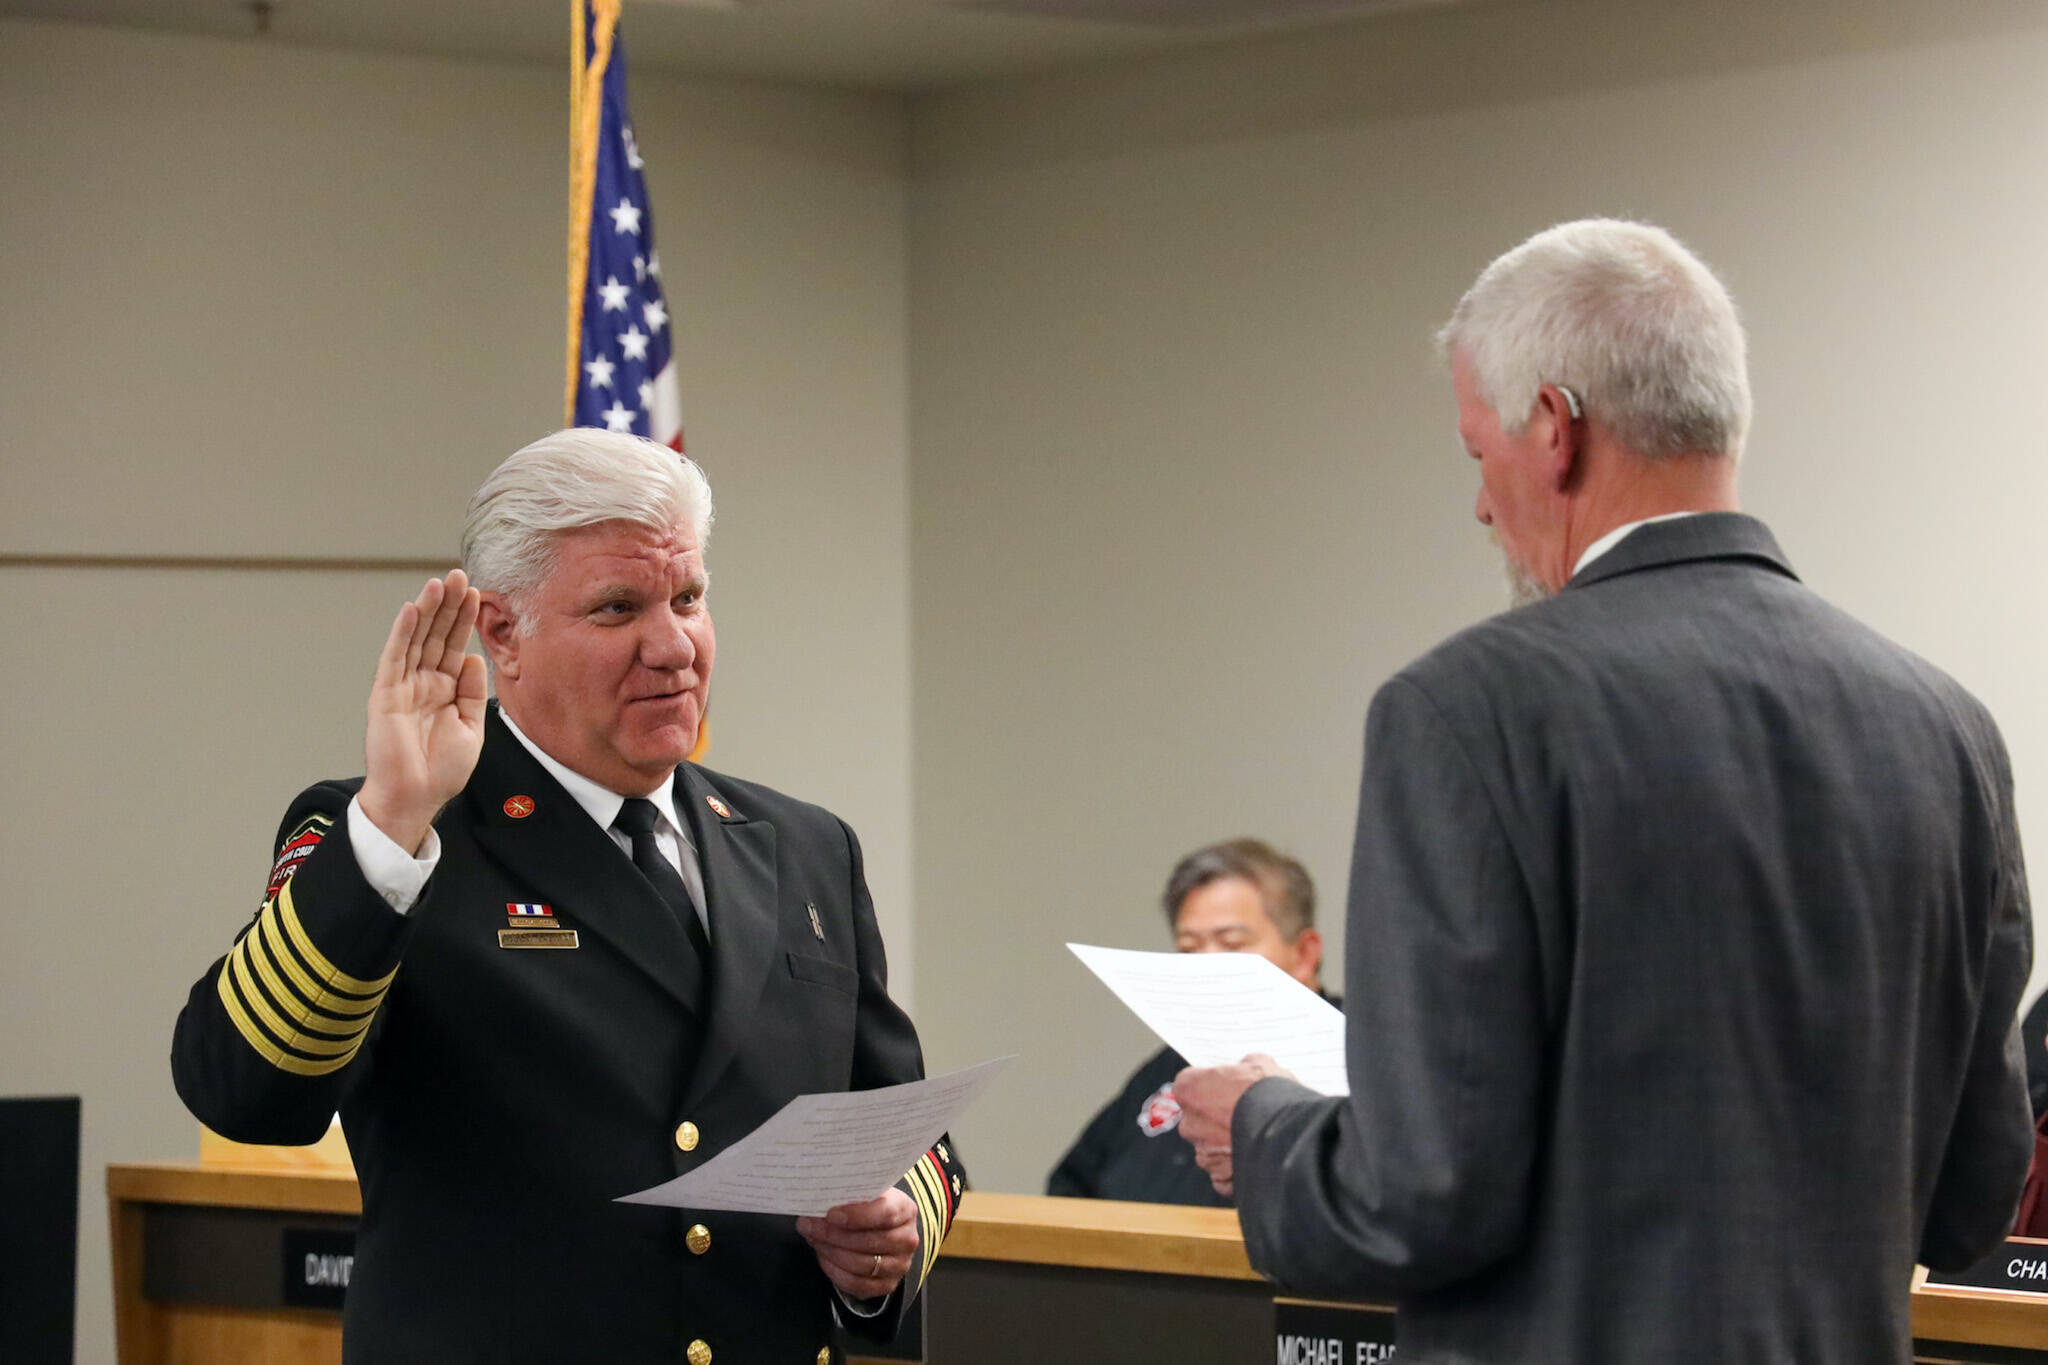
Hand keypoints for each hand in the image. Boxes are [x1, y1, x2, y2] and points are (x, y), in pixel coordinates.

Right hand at [357, 572, 486, 853]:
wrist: (416, 798)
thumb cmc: (441, 770)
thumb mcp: (470, 728)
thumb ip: (470, 692)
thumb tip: (472, 657)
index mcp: (443, 690)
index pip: (454, 646)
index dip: (464, 620)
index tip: (476, 593)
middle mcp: (422, 683)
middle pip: (436, 635)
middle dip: (448, 606)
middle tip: (459, 575)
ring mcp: (403, 686)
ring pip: (416, 640)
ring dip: (427, 610)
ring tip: (440, 582)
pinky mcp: (386, 695)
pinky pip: (395, 659)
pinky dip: (402, 634)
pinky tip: (411, 610)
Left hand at [796, 1189, 918, 1301]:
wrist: (883, 1229)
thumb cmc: (869, 1207)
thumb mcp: (867, 1194)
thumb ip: (850, 1195)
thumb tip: (818, 1199)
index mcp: (906, 1209)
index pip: (885, 1214)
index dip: (856, 1216)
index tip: (830, 1214)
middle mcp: (908, 1239)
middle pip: (869, 1241)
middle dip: (833, 1235)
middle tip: (808, 1226)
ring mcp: (900, 1265)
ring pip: (862, 1265)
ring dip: (831, 1252)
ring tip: (813, 1239)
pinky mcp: (888, 1285)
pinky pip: (858, 1284)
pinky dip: (836, 1272)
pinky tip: (823, 1257)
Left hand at [1174, 1053, 1295, 1198]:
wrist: (1289, 1135)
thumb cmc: (1269, 1095)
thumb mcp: (1260, 1063)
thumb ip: (1244, 1067)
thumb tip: (1247, 1068)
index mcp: (1189, 1089)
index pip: (1191, 1084)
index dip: (1212, 1085)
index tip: (1228, 1086)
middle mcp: (1189, 1123)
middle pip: (1198, 1118)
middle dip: (1217, 1116)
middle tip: (1245, 1112)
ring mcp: (1204, 1154)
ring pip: (1210, 1148)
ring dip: (1227, 1144)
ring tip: (1256, 1138)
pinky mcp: (1220, 1177)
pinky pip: (1223, 1174)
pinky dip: (1235, 1169)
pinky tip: (1253, 1160)